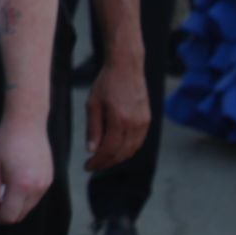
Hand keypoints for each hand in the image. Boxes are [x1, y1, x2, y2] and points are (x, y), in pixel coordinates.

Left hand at [0, 116, 52, 224]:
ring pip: (29, 207)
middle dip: (6, 214)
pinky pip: (36, 197)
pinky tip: (14, 184)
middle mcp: (37, 188)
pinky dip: (25, 198)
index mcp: (21, 185)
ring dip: (16, 206)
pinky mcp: (50, 179)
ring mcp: (46, 184)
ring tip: (3, 191)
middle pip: (21, 214)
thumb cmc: (5, 141)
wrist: (27, 123)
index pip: (10, 215)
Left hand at [84, 56, 150, 170]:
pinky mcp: (148, 120)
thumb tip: (92, 150)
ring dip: (117, 158)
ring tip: (103, 160)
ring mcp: (144, 123)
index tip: (87, 167)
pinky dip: (127, 150)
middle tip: (93, 166)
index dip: (98, 161)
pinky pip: (138, 142)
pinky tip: (116, 150)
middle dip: (106, 162)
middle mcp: (135, 124)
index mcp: (119, 119)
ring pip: (131, 150)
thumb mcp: (92, 104)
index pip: (109, 149)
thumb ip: (93, 128)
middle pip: (121, 153)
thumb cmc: (106, 83)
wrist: (127, 67)